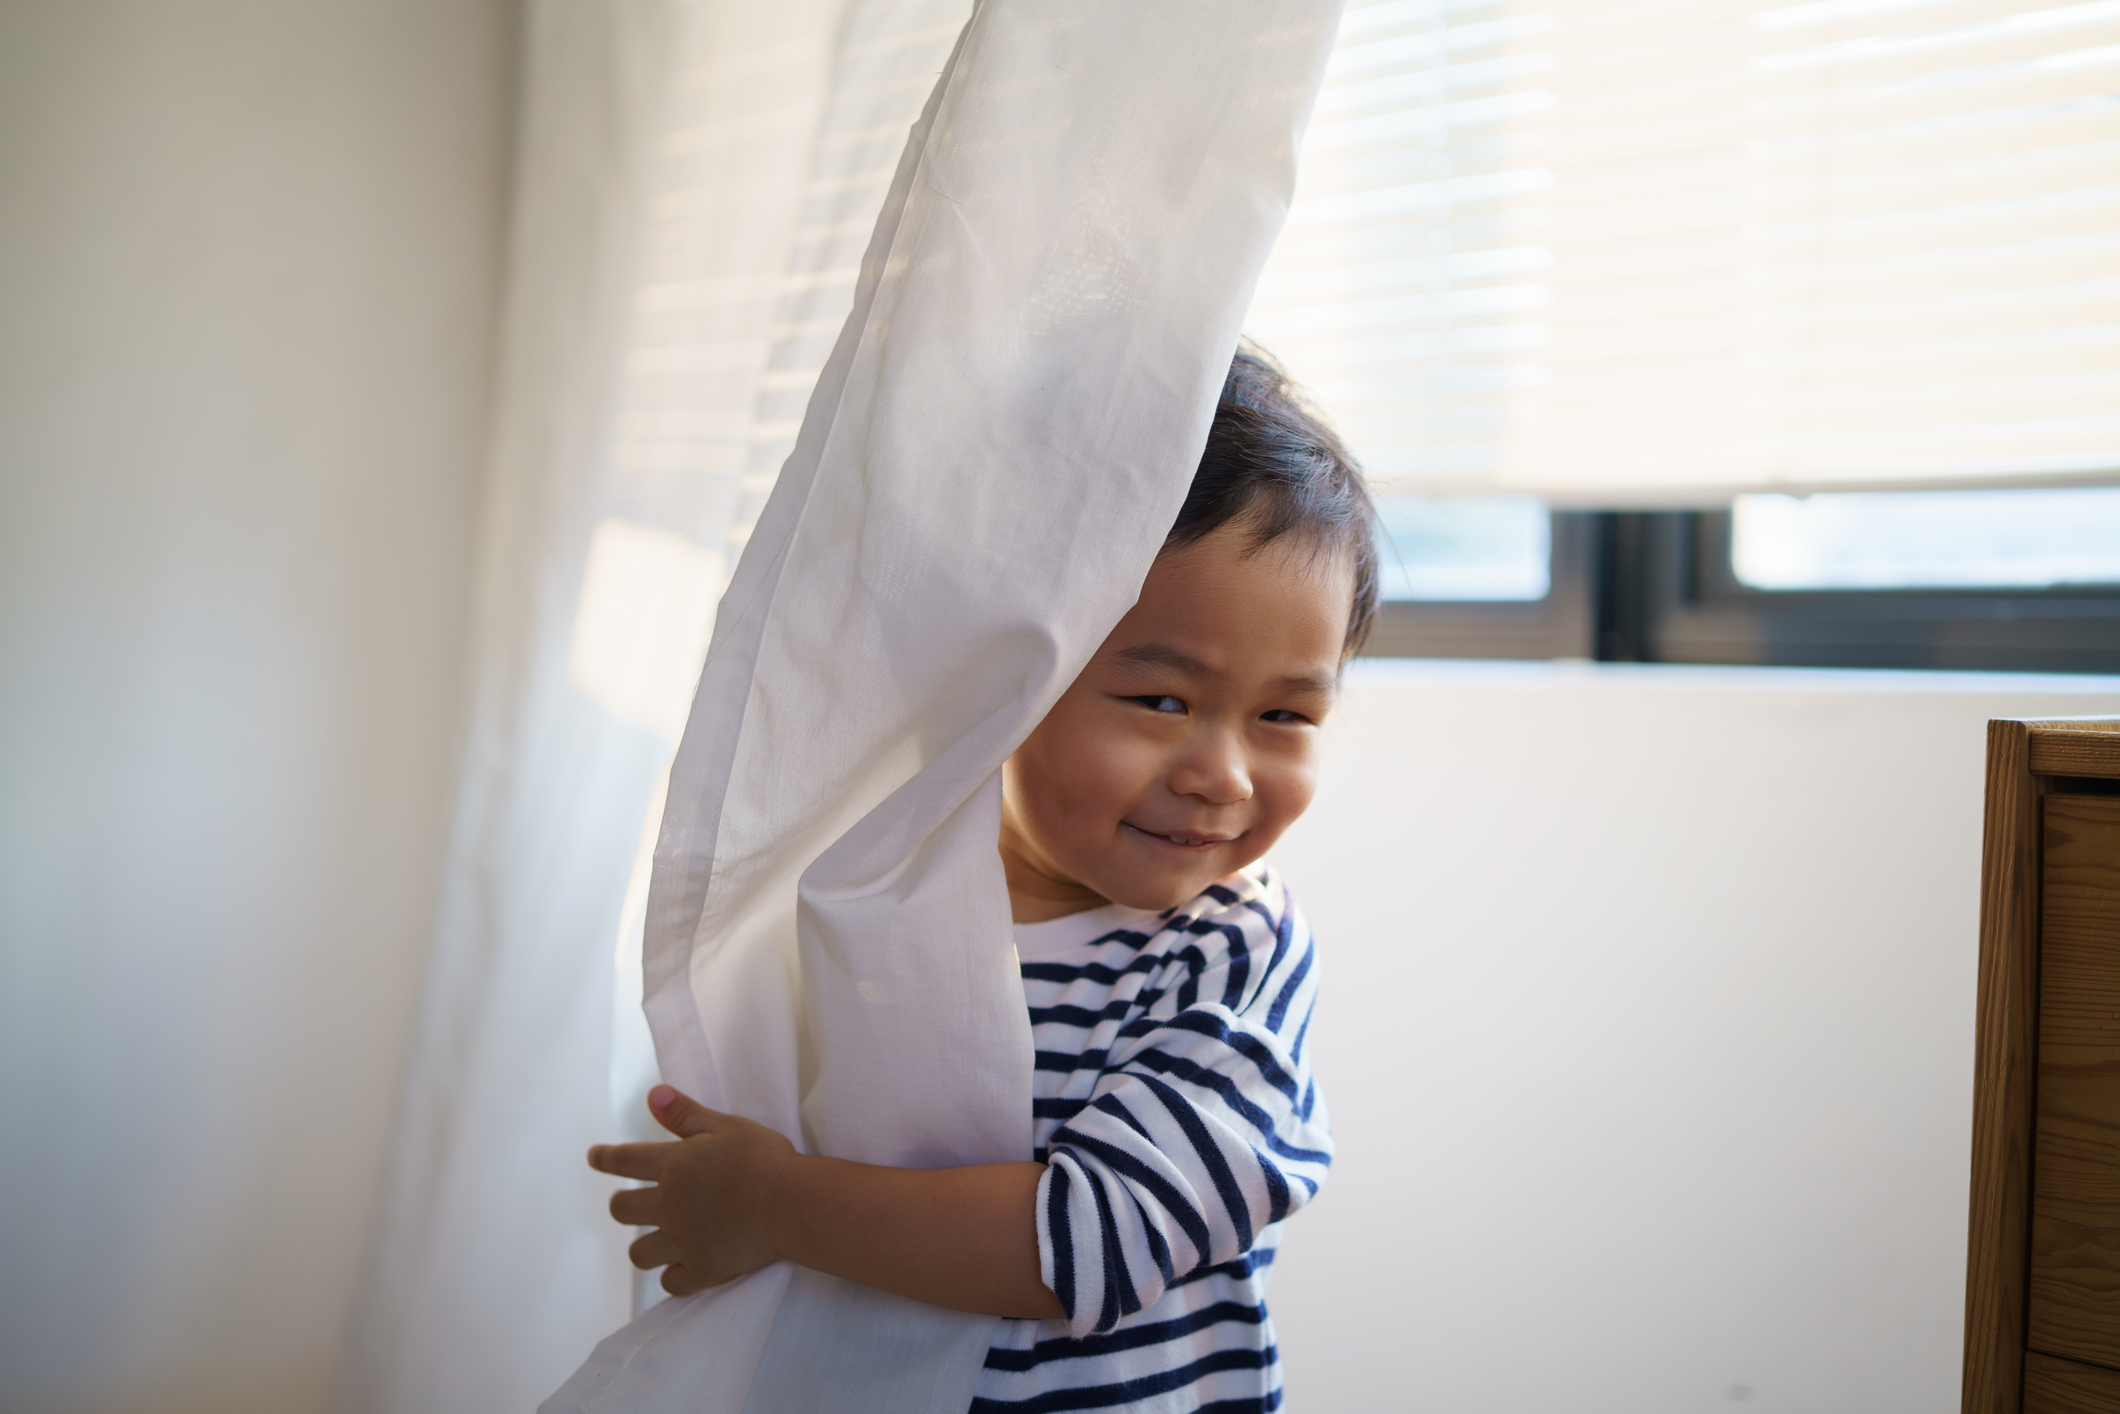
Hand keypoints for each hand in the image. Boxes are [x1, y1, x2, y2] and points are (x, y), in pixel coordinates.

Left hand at [588, 1085, 797, 1295]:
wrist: (791, 1203)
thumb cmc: (763, 1158)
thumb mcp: (726, 1127)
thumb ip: (687, 1114)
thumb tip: (653, 1095)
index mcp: (673, 1166)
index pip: (624, 1160)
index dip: (605, 1158)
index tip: (594, 1157)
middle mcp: (669, 1205)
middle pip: (622, 1210)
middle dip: (622, 1204)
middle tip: (631, 1202)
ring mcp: (683, 1242)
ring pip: (639, 1254)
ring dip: (644, 1246)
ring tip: (656, 1240)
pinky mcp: (702, 1270)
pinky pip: (672, 1283)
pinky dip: (674, 1276)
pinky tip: (682, 1268)